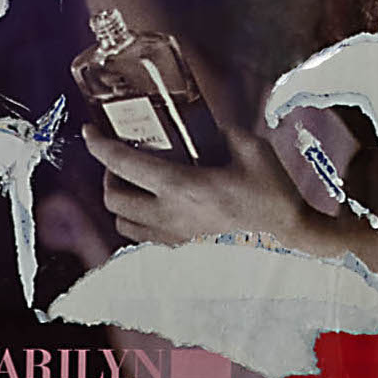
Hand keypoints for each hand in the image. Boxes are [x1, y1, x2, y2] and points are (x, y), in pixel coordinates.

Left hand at [83, 122, 306, 247]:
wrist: (288, 243)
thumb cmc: (272, 196)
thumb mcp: (252, 149)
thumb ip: (224, 130)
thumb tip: (207, 122)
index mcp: (182, 187)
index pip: (124, 164)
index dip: (99, 145)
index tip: (89, 131)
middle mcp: (168, 217)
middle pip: (112, 198)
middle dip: (108, 173)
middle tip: (121, 158)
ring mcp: (172, 240)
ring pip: (123, 223)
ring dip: (121, 200)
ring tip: (135, 184)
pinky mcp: (181, 255)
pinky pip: (143, 239)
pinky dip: (138, 220)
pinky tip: (156, 208)